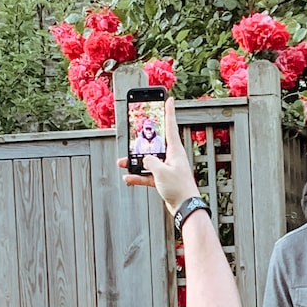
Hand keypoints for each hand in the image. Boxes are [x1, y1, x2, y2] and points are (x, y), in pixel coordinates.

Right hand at [119, 98, 200, 213]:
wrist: (185, 207)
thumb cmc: (178, 188)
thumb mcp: (160, 171)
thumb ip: (149, 161)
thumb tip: (144, 159)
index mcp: (175, 150)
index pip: (171, 126)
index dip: (169, 111)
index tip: (169, 99)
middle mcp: (172, 157)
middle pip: (155, 143)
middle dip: (142, 140)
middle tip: (135, 131)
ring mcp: (167, 167)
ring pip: (148, 160)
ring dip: (135, 162)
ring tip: (122, 162)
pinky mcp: (164, 179)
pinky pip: (148, 174)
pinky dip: (138, 176)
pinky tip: (128, 178)